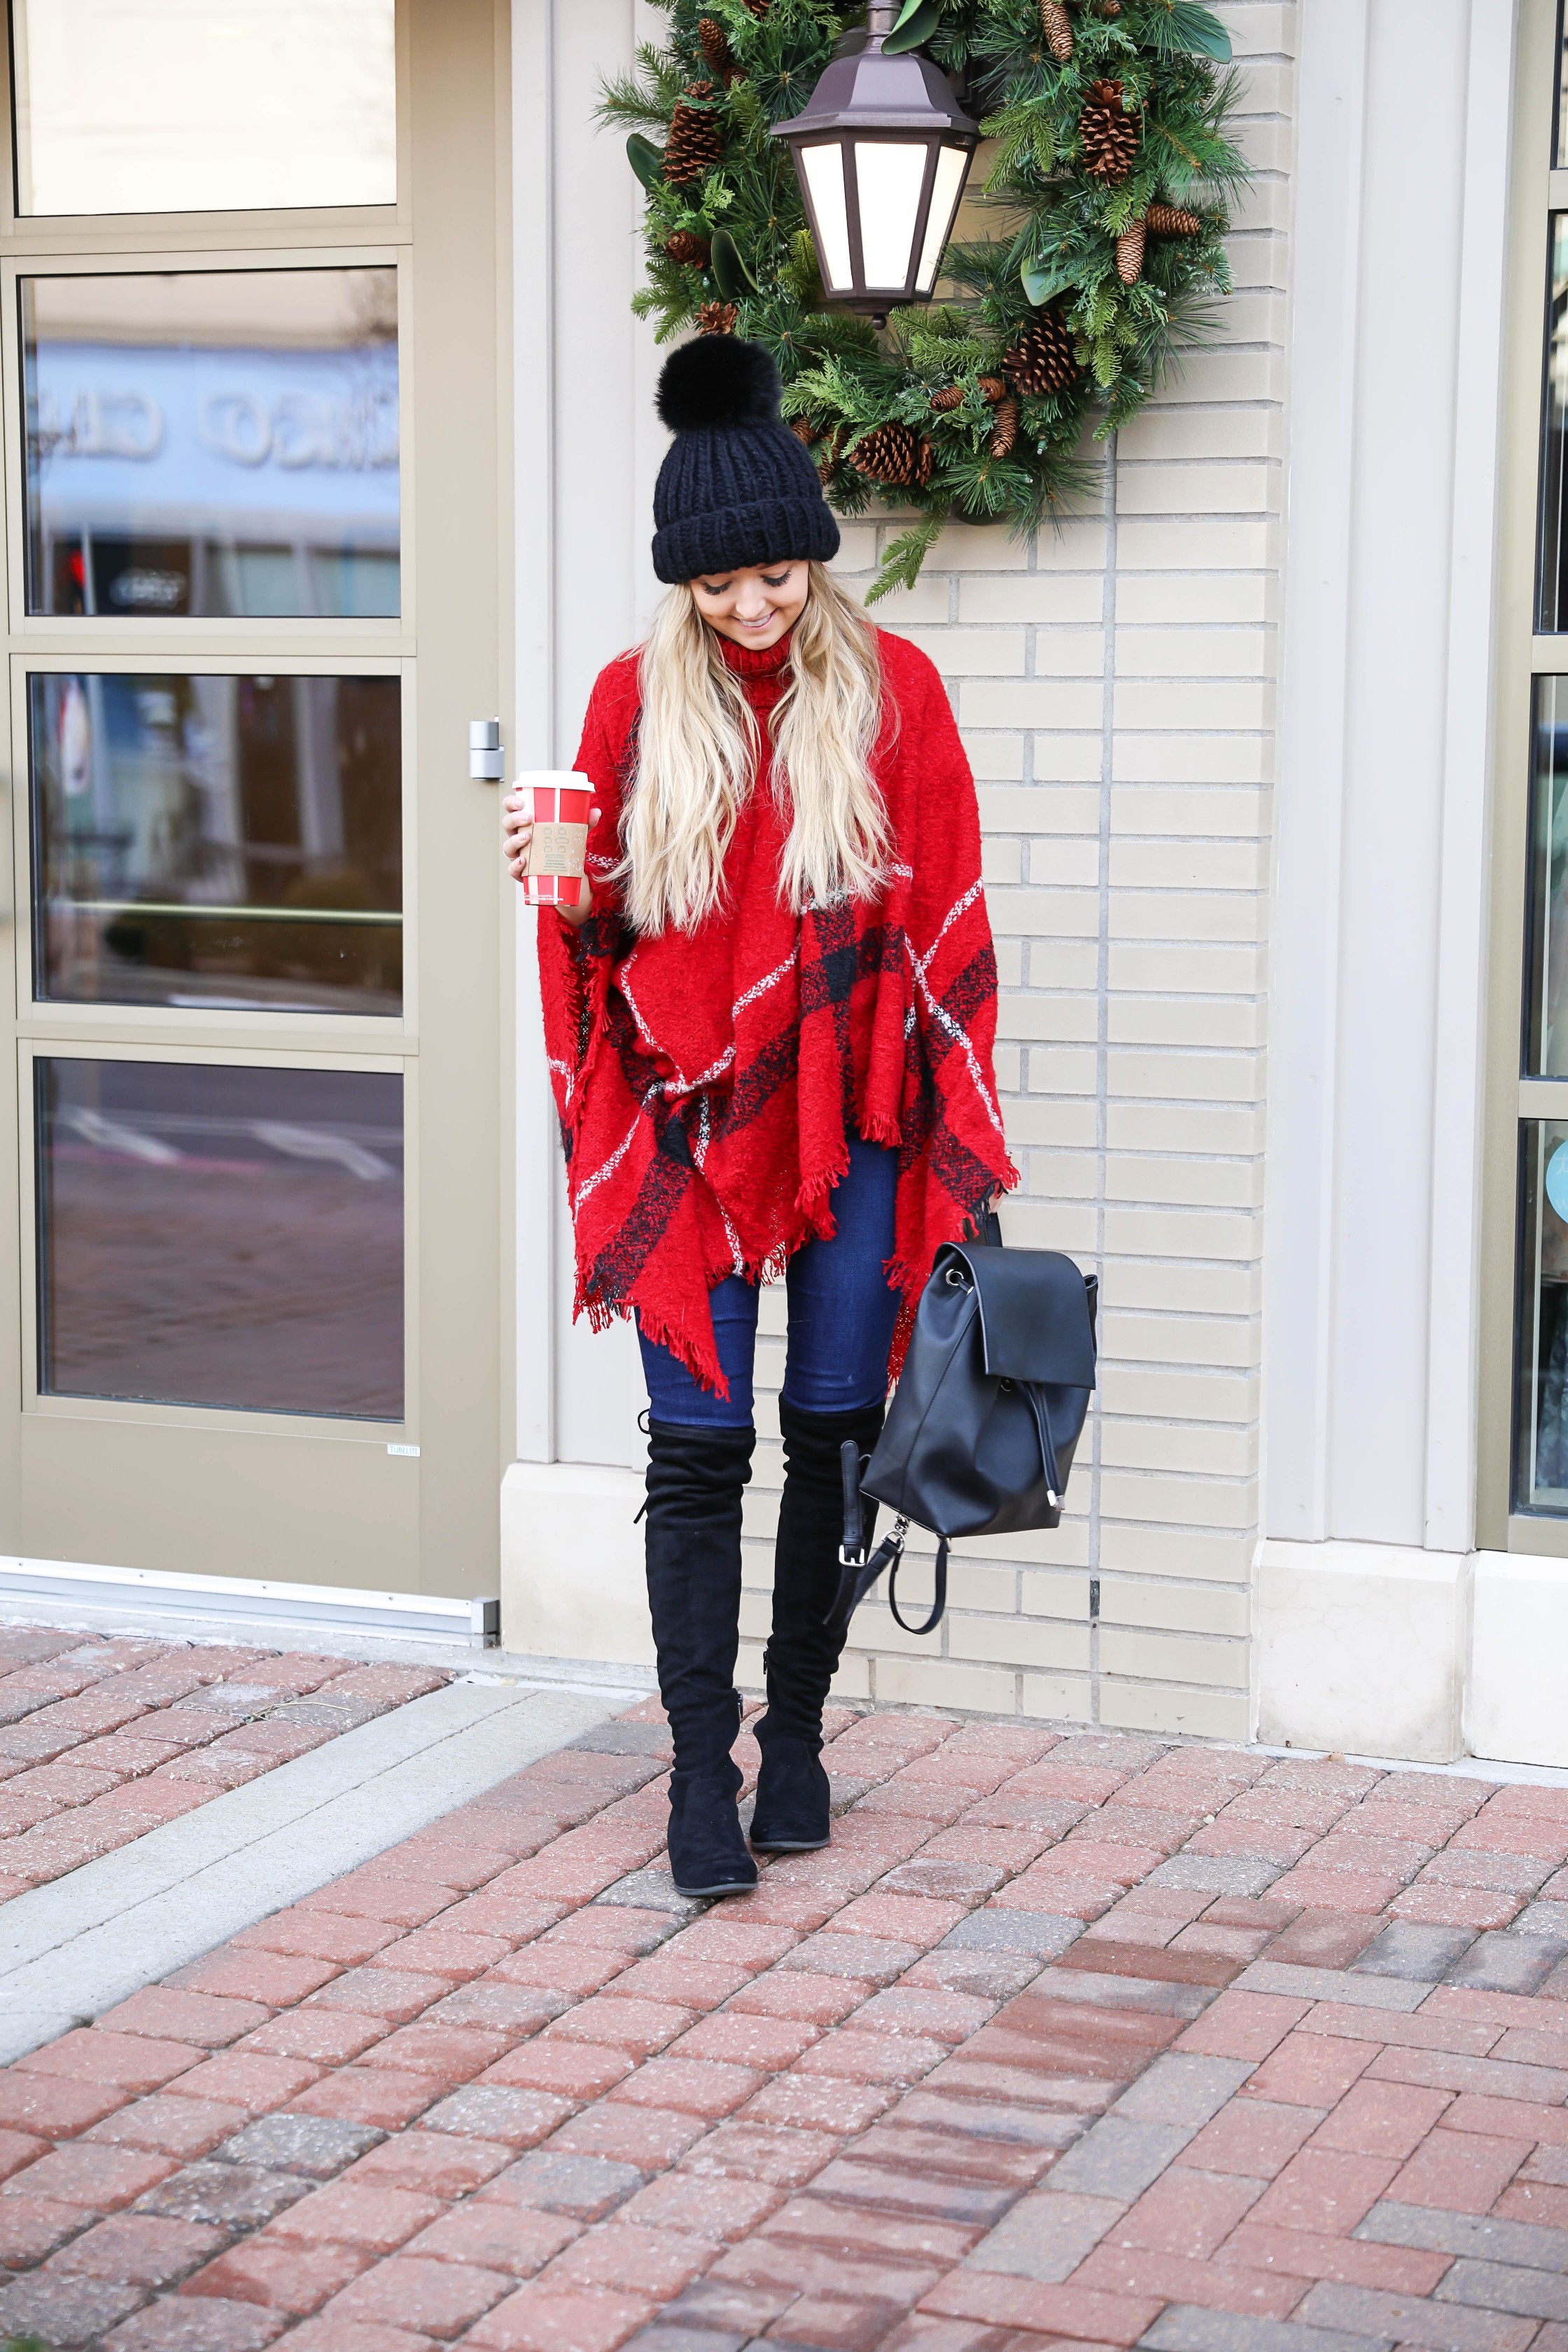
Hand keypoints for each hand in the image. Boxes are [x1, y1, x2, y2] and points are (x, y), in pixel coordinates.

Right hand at [503, 787, 600, 927]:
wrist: (566, 875)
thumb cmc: (563, 848)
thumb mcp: (574, 834)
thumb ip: (584, 823)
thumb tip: (596, 812)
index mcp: (527, 823)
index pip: (511, 809)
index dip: (511, 803)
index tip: (522, 801)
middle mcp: (519, 837)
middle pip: (507, 824)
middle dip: (514, 819)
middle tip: (529, 817)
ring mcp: (518, 855)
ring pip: (507, 846)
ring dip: (515, 840)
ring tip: (528, 837)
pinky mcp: (521, 873)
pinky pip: (512, 870)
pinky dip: (515, 866)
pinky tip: (523, 861)